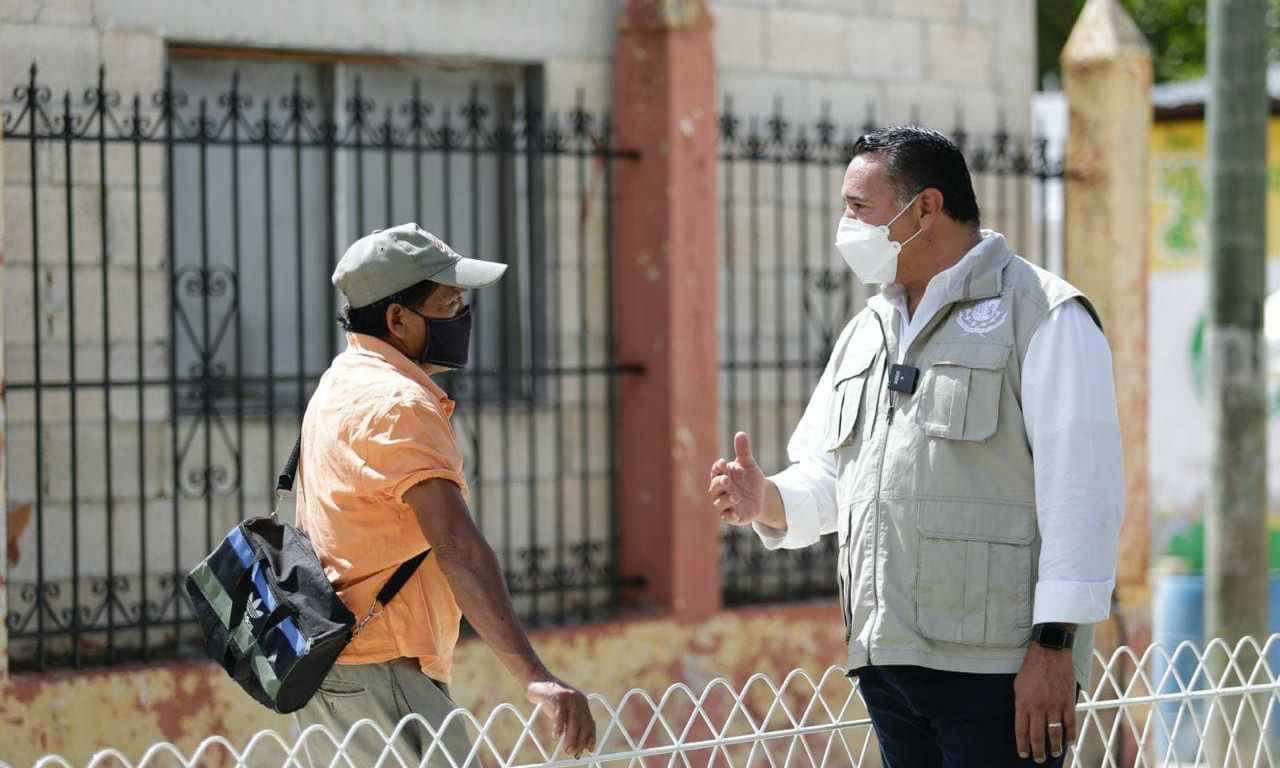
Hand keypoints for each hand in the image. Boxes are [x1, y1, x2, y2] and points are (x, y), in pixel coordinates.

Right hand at [526, 677, 596, 758]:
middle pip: (583, 724)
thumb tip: (574, 745)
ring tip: (567, 749)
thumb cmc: (550, 699)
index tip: (589, 750)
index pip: (590, 723)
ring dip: (571, 738)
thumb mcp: (563, 712)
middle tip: (573, 753)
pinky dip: (558, 727)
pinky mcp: (558, 697)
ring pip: (573, 722)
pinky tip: (556, 736)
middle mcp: (579, 700)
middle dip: (580, 741)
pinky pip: (560, 715)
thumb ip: (569, 724)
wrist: (538, 680)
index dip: (591, 738)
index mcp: (583, 703)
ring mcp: (569, 697)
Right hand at [708, 432, 766, 525]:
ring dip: (725, 499)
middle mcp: (721, 490)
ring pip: (718, 503)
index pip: (716, 471)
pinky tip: (736, 513)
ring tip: (735, 496)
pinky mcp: (733, 516)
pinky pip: (726, 517)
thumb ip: (743, 451)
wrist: (762, 496)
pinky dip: (729, 516)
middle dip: (719, 483)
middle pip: (714, 487)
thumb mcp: (749, 464)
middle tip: (727, 480)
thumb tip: (741, 433)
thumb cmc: (750, 479)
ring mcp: (726, 503)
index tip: (722, 463)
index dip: (717, 468)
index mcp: (723, 475)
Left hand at [1014, 640, 1077, 762]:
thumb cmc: (1031, 668)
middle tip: (1038, 759)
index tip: (1023, 754)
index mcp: (1023, 703)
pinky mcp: (1068, 702)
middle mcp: (1038, 707)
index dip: (1022, 745)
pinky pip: (1070, 723)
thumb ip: (1021, 704)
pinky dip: (1070, 735)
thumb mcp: (1018, 686)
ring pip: (1055, 733)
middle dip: (1038, 751)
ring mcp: (1054, 705)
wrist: (1049, 653)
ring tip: (1053, 754)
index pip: (1021, 730)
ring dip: (1054, 747)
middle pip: (1038, 736)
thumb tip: (1024, 720)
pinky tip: (1069, 742)